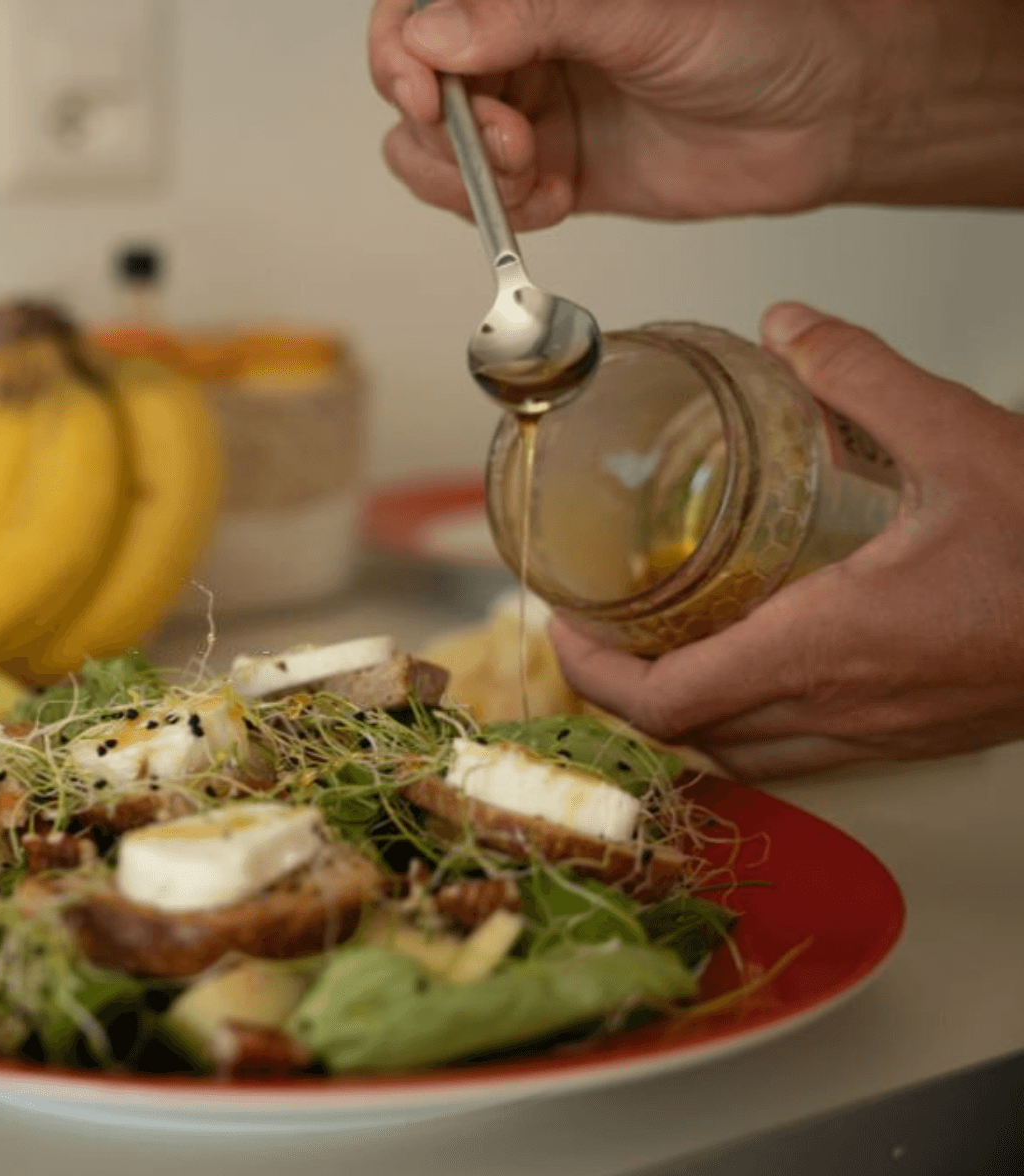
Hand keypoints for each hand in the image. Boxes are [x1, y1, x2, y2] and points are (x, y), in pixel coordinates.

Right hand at [368, 0, 1023, 228]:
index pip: (416, 9)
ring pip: (428, 149)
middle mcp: (515, 40)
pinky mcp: (543, 171)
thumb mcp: (643, 16)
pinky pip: (476, 198)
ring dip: (465, 175)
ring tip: (536, 173)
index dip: (400, 50)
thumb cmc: (760, 36)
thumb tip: (434, 36)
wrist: (824, 117)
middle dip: (444, 126)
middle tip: (508, 142)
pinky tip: (556, 197)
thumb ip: (535, 17)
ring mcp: (524, 106)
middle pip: (409, 83)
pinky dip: (498, 211)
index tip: (425, 91)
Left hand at [550, 303, 1023, 780]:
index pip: (668, 700)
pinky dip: (754, 724)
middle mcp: (843, 710)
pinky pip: (802, 756)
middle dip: (626, 689)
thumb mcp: (967, 438)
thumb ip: (865, 377)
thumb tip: (792, 327)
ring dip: (688, 712)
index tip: (562, 624)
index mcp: (828, 647)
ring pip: (745, 756)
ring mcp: (884, 737)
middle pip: (690, 736)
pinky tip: (763, 665)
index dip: (593, 671)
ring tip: (663, 645)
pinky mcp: (919, 739)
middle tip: (599, 627)